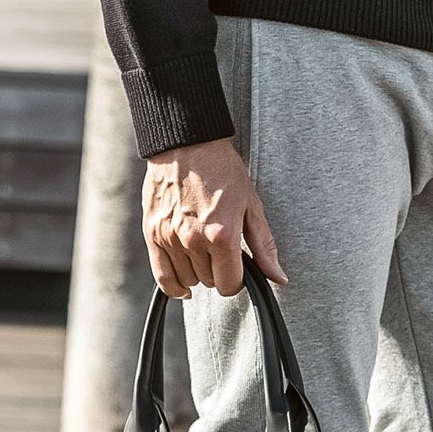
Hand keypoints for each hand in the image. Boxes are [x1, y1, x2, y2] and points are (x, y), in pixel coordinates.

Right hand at [142, 137, 286, 299]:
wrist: (188, 145)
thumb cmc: (223, 170)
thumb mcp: (252, 206)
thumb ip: (265, 246)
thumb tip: (279, 277)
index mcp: (222, 235)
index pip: (229, 284)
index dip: (237, 280)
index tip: (238, 268)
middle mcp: (193, 240)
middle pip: (209, 282)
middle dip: (218, 272)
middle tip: (221, 251)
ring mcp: (170, 238)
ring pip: (187, 280)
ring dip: (198, 273)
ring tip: (203, 253)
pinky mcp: (153, 234)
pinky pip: (162, 276)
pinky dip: (174, 286)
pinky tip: (184, 286)